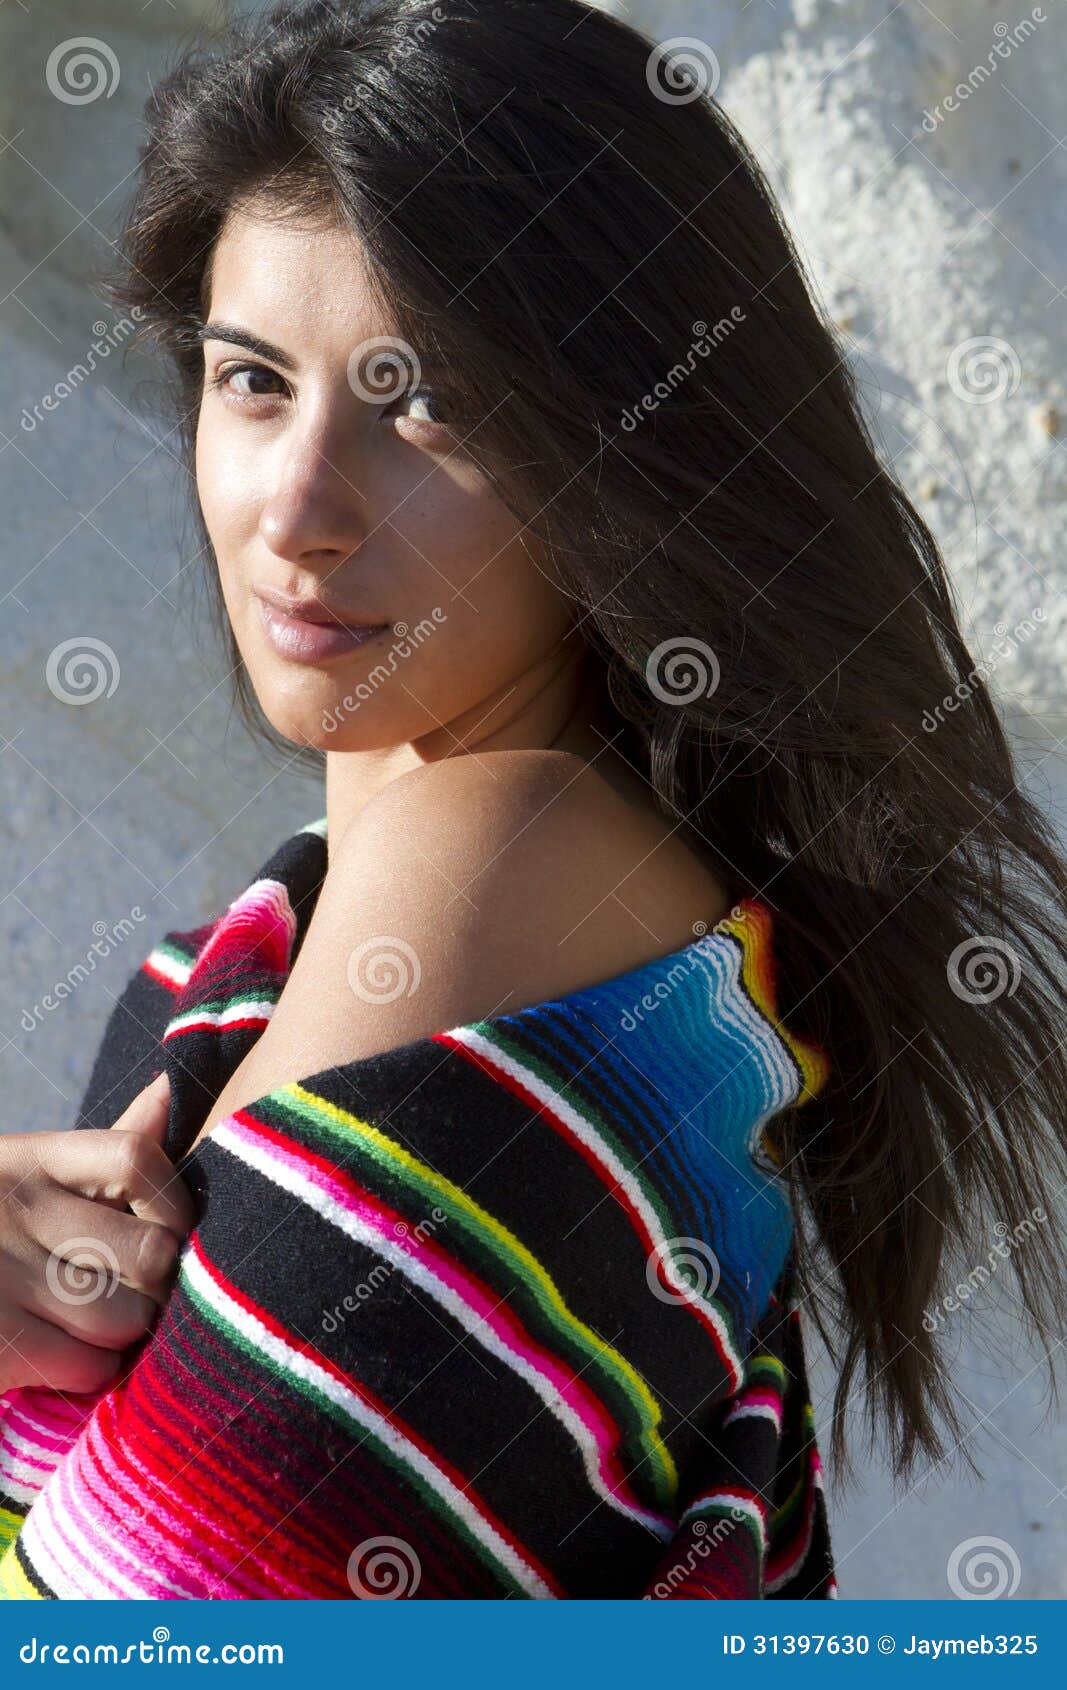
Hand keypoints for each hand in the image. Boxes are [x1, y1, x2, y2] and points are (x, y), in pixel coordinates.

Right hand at [0, 1070, 194, 1395]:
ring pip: (126, 1317)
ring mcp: (1, 1276)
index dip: (173, 1201)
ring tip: (101, 1324)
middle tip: (136, 1289)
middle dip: (156, 1282)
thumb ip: (103, 1154)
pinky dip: (94, 1369)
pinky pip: (89, 1365)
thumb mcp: (27, 1176)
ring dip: (128, 1333)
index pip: (136, 1159)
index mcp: (31, 1160)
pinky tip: (70, 1355)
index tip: (166, 1227)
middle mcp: (17, 1210)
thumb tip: (170, 1089)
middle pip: (149, 1252)